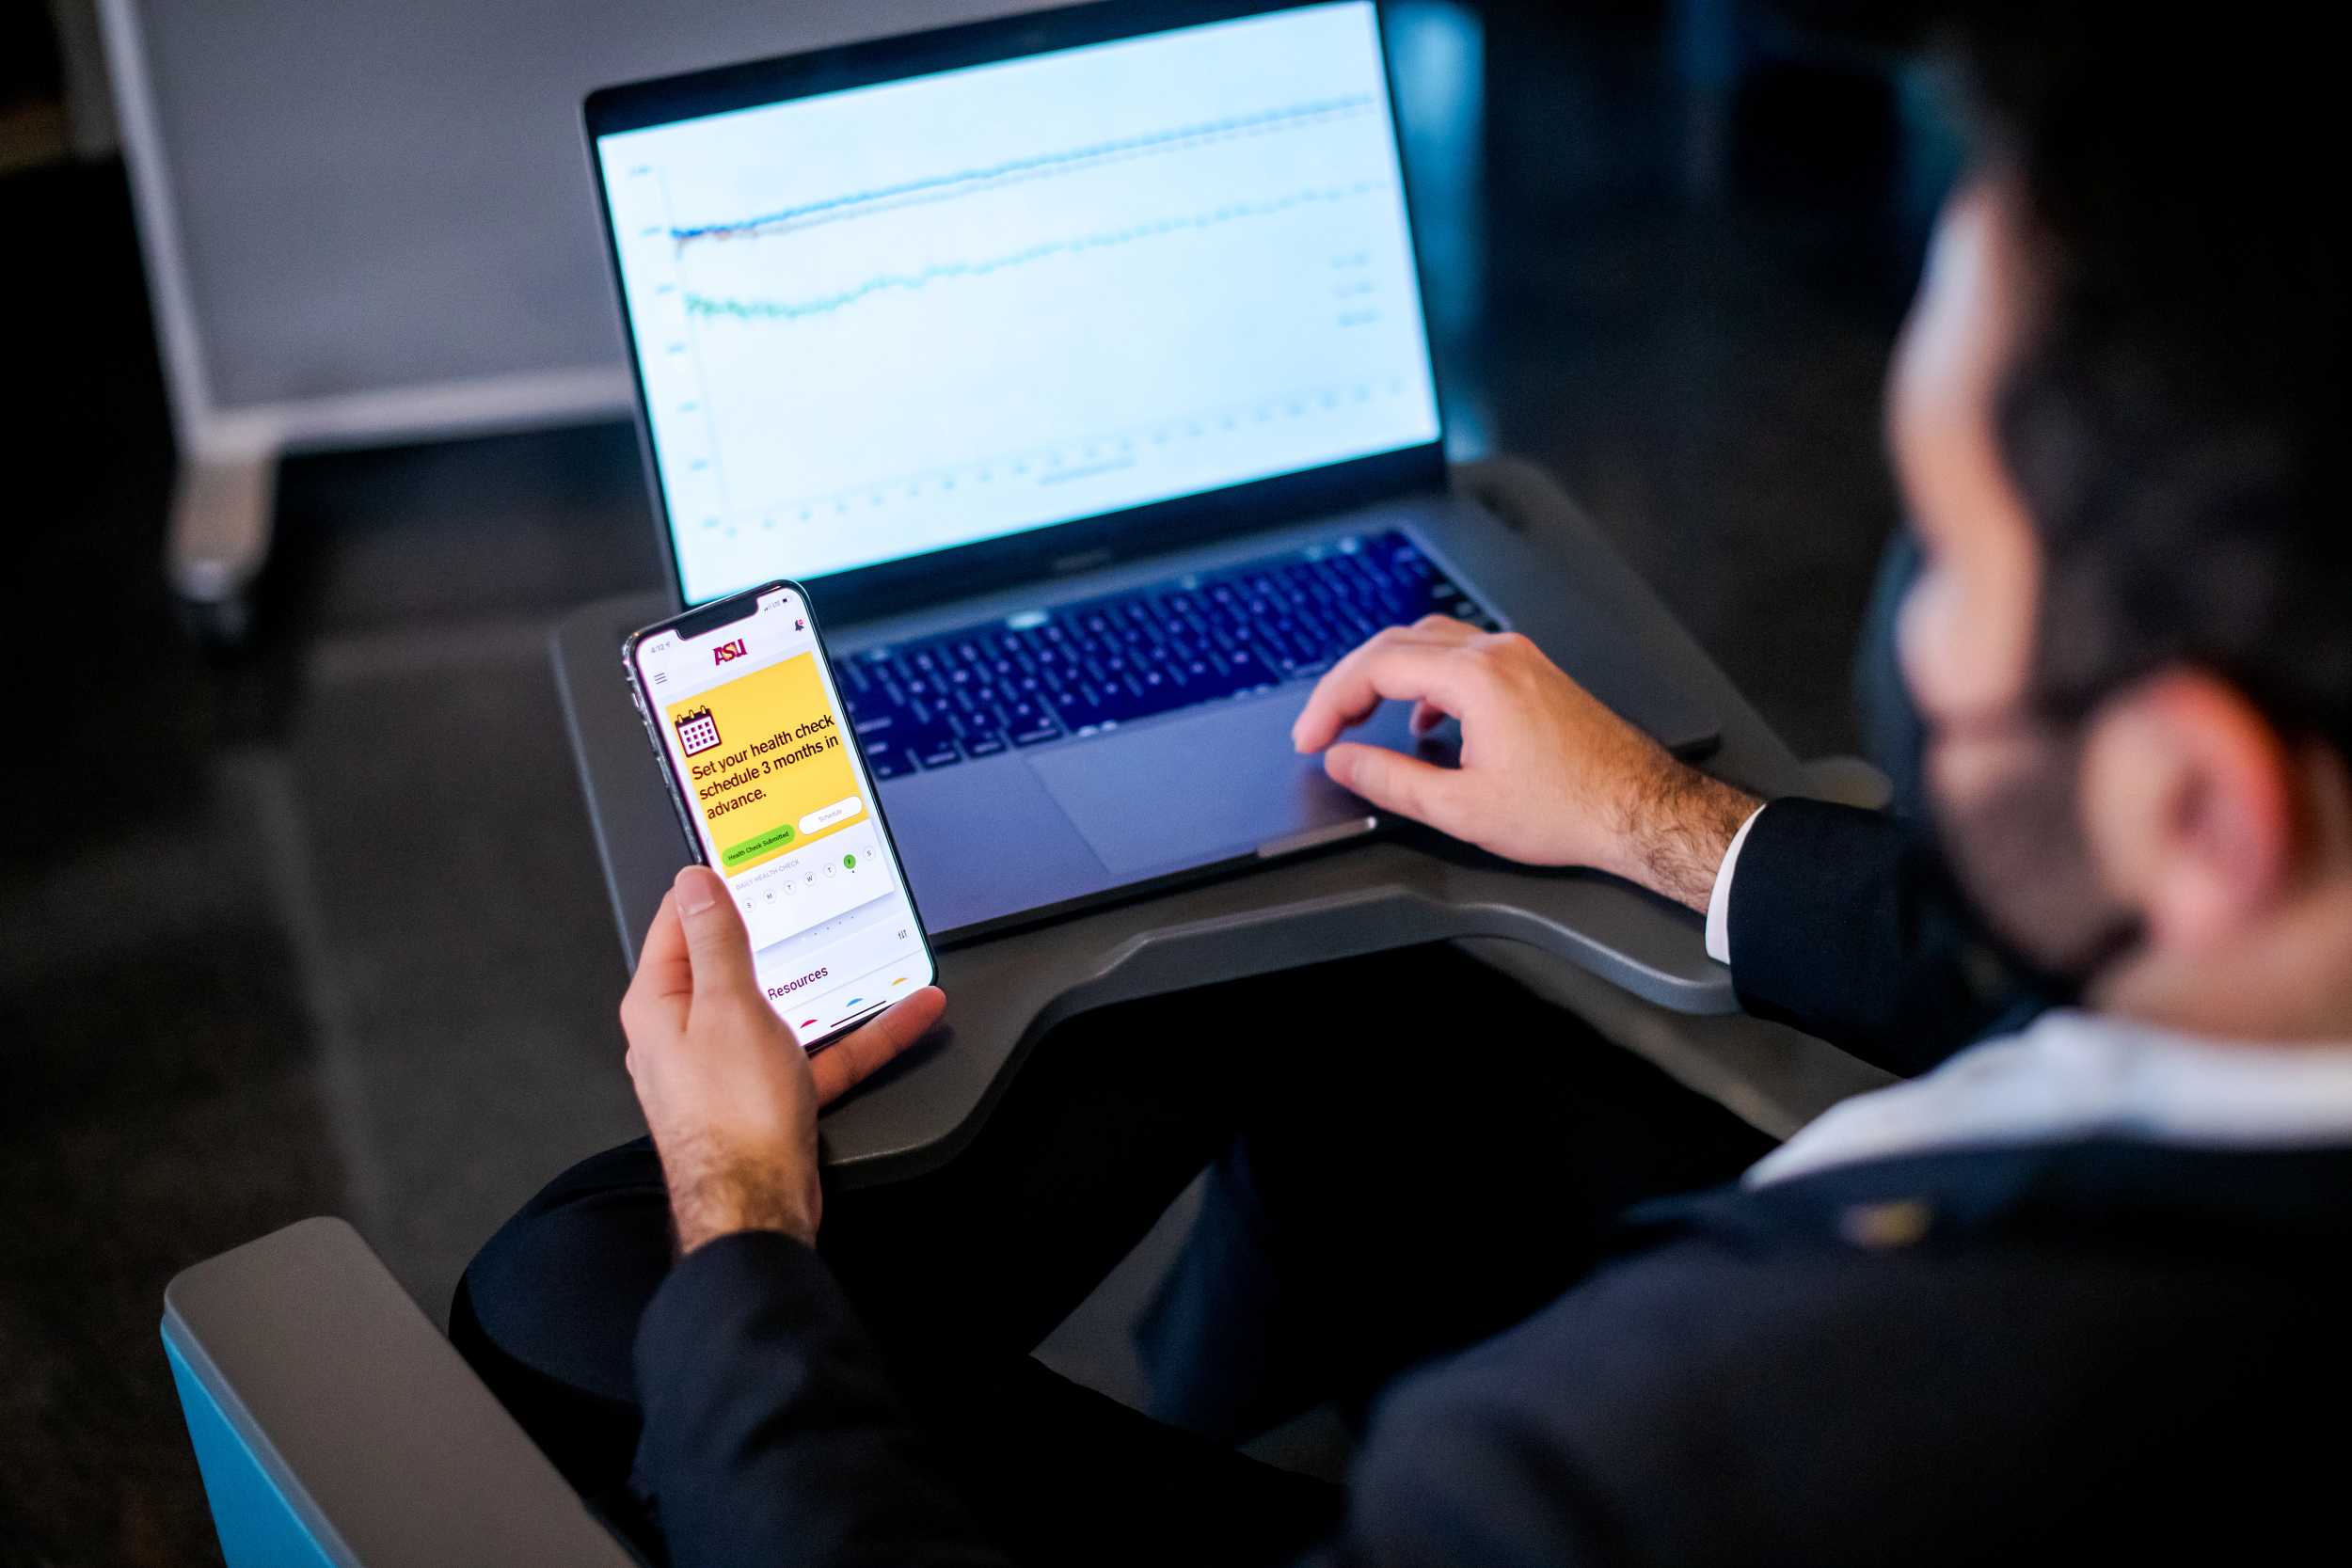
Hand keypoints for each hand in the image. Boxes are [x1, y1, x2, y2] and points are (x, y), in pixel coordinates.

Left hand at [619, 865, 946, 1251]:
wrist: (757, 1209)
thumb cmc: (731, 1118)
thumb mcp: (729, 1006)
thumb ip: (717, 940)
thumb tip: (697, 882)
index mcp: (661, 1004)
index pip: (679, 922)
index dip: (711, 885)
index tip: (743, 856)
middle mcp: (688, 1033)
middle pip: (735, 963)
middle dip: (781, 931)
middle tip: (813, 891)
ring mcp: (732, 1066)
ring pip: (788, 1007)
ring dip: (835, 982)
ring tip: (878, 950)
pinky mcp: (772, 1096)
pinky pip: (821, 1052)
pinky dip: (861, 1033)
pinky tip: (905, 1015)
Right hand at [1291, 616, 1759, 909]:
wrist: (1640, 810)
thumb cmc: (1568, 809)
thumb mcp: (1459, 808)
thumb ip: (1389, 780)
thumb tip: (1343, 762)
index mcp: (1476, 677)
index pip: (1377, 667)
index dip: (1331, 702)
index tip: (1312, 739)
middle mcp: (1497, 653)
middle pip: (1397, 643)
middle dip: (1349, 683)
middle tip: (1322, 726)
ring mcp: (1519, 658)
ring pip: (1429, 642)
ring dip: (1385, 674)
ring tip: (1360, 716)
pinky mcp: (1533, 673)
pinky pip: (1461, 656)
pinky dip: (1425, 679)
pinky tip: (1423, 720)